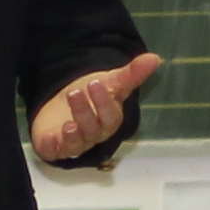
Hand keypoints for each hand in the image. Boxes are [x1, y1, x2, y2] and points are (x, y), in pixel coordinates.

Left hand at [32, 51, 163, 164]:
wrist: (63, 108)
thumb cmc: (90, 98)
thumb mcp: (109, 83)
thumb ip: (131, 74)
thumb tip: (155, 58)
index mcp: (109, 121)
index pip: (111, 116)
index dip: (104, 102)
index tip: (96, 82)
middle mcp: (94, 135)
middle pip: (93, 128)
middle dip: (85, 111)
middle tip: (76, 91)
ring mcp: (74, 143)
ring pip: (76, 140)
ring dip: (72, 128)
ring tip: (67, 110)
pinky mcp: (54, 147)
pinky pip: (56, 151)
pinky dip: (54, 144)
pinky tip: (54, 134)